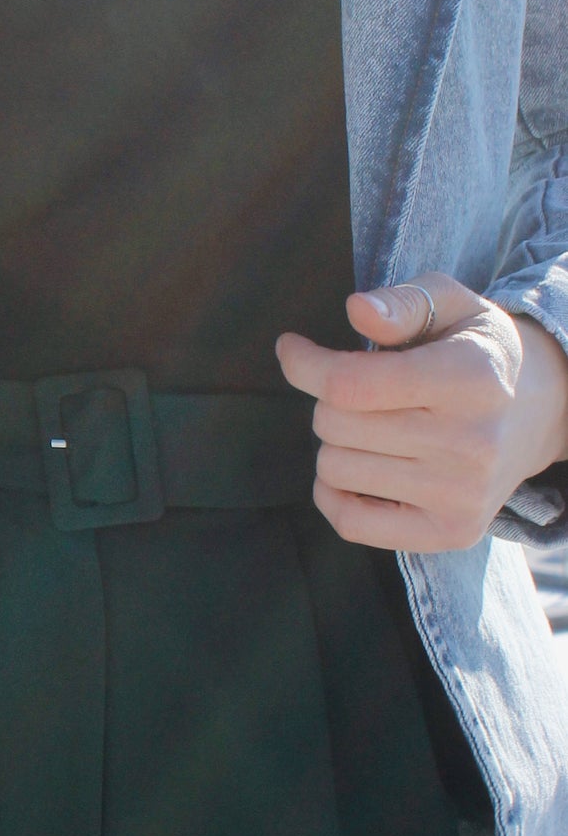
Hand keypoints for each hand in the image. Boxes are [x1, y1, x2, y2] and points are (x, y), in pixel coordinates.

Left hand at [275, 275, 567, 551]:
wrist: (542, 411)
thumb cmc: (477, 351)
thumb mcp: (453, 305)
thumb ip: (403, 303)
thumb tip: (357, 309)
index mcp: (470, 379)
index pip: (350, 383)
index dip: (305, 365)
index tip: (293, 349)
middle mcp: (471, 442)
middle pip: (335, 425)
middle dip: (331, 400)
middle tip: (362, 392)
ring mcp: (462, 495)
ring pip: (334, 470)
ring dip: (336, 444)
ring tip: (374, 427)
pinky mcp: (451, 533)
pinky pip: (350, 522)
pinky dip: (333, 494)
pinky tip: (357, 468)